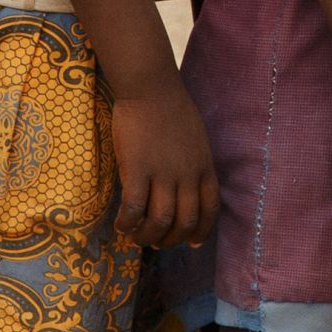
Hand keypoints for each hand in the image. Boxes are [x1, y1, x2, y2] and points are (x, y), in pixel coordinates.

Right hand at [111, 88, 221, 248]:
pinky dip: (128, 223)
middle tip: (157, 243)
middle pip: (185, 221)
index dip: (202, 231)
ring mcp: (163, 173)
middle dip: (171, 240)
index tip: (193, 243)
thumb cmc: (171, 108)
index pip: (211, 209)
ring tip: (136, 238)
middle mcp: (187, 174)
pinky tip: (121, 226)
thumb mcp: (197, 139)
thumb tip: (188, 185)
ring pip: (160, 221)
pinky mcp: (138, 169)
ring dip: (148, 237)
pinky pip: (134, 208)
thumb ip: (195, 164)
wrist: (150, 87)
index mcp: (204, 166)